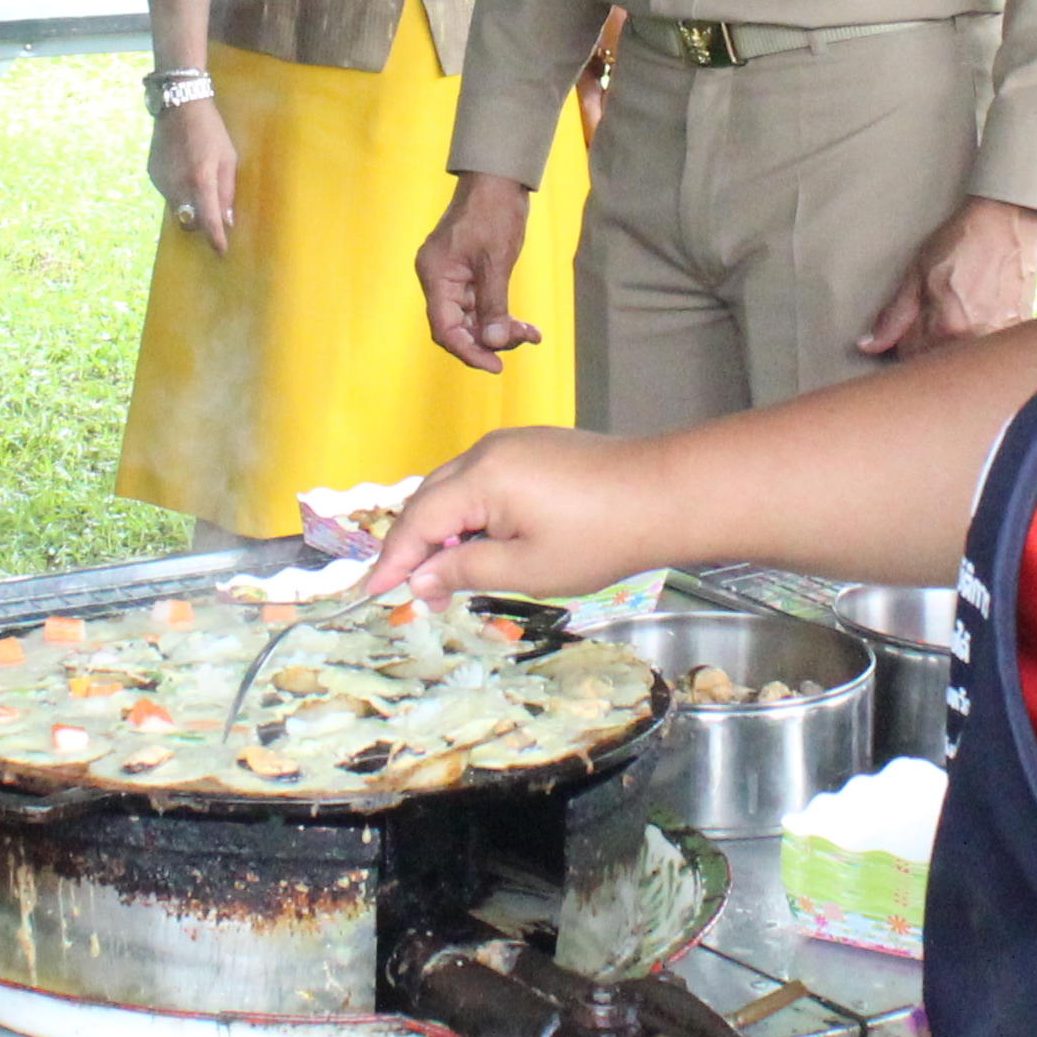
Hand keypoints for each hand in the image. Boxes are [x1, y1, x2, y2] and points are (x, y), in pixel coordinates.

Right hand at [148, 100, 239, 252]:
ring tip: (197, 181)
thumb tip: (227, 220)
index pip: (209, 221)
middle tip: (212, 210)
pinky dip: (178, 192)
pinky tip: (183, 170)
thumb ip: (227, 191)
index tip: (221, 251)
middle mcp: (178, 185)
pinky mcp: (152, 175)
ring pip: (177, 209)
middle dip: (201, 223)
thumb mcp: (228, 158)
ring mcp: (162, 181)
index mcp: (201, 181)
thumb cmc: (211, 130)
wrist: (179, 106)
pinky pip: (167, 194)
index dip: (215, 239)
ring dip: (189, 206)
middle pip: (190, 221)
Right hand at [369, 427, 663, 604]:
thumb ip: (465, 570)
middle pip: (430, 497)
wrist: (665, 494)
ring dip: (443, 528)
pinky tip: (482, 543)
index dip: (393, 559)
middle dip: (414, 544)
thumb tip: (418, 577)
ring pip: (455, 486)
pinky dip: (470, 511)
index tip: (371, 593)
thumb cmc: (599, 538)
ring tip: (446, 574)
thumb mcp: (528, 568)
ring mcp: (513, 443)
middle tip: (411, 591)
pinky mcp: (534, 447)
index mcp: (482, 477)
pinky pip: (482, 478)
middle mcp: (488, 450)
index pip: (418, 519)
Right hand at [417, 173, 542, 373]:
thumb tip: (494, 343)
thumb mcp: (497, 261)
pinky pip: (482, 305)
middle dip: (491, 340)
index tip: (496, 366)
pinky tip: (527, 327)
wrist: (499, 178)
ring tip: (531, 334)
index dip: (469, 352)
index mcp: (436, 276)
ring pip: (474, 319)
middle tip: (522, 341)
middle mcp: (439, 280)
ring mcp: (453, 278)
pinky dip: (502, 316)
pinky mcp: (469, 275)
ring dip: (501, 330)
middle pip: (459, 327)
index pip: (445, 329)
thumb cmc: (494, 212)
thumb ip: (493, 304)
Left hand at [857, 197, 1036, 360]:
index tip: (911, 325)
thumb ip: (894, 316)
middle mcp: (976, 338)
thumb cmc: (959, 241)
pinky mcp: (1020, 326)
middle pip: (942, 360)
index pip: (914, 358)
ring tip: (961, 308)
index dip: (906, 342)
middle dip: (932, 346)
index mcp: (946, 328)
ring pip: (966, 354)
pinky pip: (992, 344)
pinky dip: (983, 334)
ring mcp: (1002, 333)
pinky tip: (983, 309)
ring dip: (958, 341)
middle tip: (936, 313)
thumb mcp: (916, 274)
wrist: (1006, 221)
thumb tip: (869, 345)